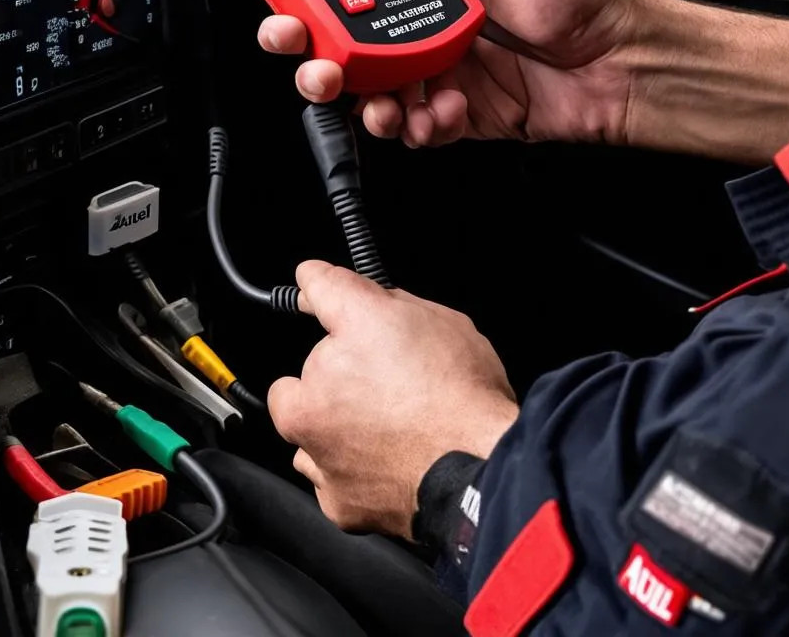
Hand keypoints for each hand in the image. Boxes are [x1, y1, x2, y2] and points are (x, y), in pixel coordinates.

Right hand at [258, 0, 640, 144]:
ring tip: (382, 104)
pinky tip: (443, 111)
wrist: (627, 62)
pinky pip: (420, 130)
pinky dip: (421, 127)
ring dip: (366, 105)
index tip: (293, 2)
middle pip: (351, 49)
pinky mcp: (460, 116)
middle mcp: (431, 29)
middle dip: (319, 60)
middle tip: (315, 63)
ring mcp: (444, 75)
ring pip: (376, 97)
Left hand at [267, 261, 518, 539]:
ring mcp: (320, 463)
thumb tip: (330, 284)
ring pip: (312, 435)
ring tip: (391, 424)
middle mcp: (307, 411)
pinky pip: (335, 479)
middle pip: (307, 379)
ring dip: (338, 428)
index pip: (314, 301)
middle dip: (336, 376)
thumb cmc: (457, 393)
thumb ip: (362, 295)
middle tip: (384, 377)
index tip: (318, 291)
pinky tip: (393, 456)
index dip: (326, 294)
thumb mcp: (422, 312)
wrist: (481, 467)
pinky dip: (356, 470)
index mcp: (322, 360)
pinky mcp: (340, 505)